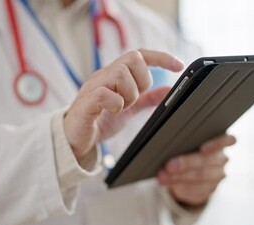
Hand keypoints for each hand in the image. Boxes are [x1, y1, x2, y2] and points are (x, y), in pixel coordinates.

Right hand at [64, 49, 183, 158]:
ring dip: (129, 93)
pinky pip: (104, 94)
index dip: (161, 57)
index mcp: (115, 75)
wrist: (75, 139)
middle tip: (134, 99)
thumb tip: (169, 90)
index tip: (179, 66)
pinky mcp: (86, 102)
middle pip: (133, 57)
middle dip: (142, 80)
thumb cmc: (100, 120)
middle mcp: (104, 75)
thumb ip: (148, 99)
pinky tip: (113, 112)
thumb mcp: (130, 108)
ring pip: (120, 72)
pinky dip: (115, 104)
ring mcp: (93, 87)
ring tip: (122, 108)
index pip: (139, 54)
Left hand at [157, 134, 235, 205]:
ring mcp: (218, 176)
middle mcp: (222, 159)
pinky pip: (197, 190)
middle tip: (169, 166)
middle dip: (186, 164)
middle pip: (206, 161)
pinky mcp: (210, 189)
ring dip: (179, 178)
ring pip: (200, 177)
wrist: (195, 171)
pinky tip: (168, 184)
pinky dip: (180, 187)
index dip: (215, 144)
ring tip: (163, 177)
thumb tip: (164, 146)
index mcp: (220, 143)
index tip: (202, 149)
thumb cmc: (189, 149)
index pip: (227, 140)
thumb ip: (183, 142)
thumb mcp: (188, 144)